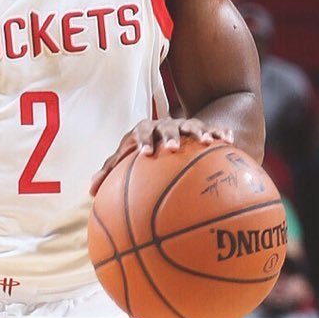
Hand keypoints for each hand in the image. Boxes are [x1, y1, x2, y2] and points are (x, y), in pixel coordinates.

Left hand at [89, 118, 232, 195]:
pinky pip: (212, 130)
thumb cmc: (141, 150)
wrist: (165, 132)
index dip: (142, 142)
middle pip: (166, 127)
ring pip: (192, 125)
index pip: (140, 133)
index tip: (145, 155)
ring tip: (206, 143)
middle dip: (169, 136)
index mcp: (144, 131)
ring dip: (199, 132)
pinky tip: (227, 140)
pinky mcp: (201, 130)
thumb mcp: (126, 159)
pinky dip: (219, 133)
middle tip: (173, 149)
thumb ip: (110, 173)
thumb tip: (91, 191)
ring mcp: (184, 126)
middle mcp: (163, 125)